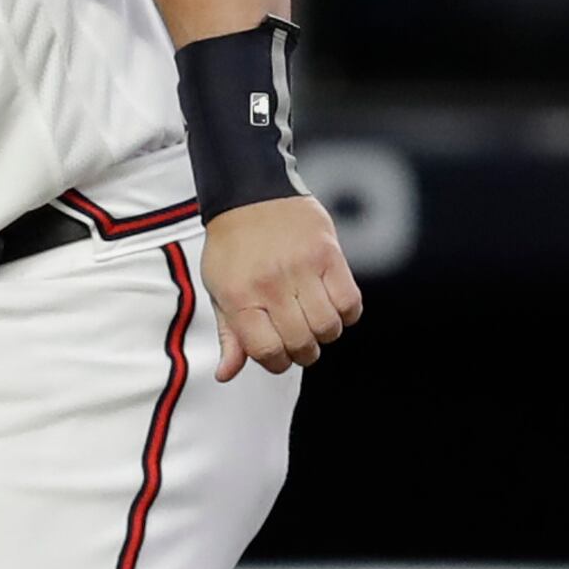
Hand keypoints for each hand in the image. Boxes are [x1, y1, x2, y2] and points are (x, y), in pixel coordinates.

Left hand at [201, 196, 359, 380]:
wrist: (250, 194)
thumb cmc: (232, 246)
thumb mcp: (218, 289)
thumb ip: (229, 334)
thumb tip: (227, 375)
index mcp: (239, 296)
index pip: (265, 350)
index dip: (275, 363)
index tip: (277, 356)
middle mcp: (271, 284)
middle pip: (301, 343)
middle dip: (302, 353)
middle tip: (299, 342)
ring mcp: (302, 269)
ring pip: (329, 327)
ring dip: (325, 334)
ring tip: (314, 322)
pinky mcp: (329, 254)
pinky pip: (350, 301)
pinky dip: (346, 314)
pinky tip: (332, 306)